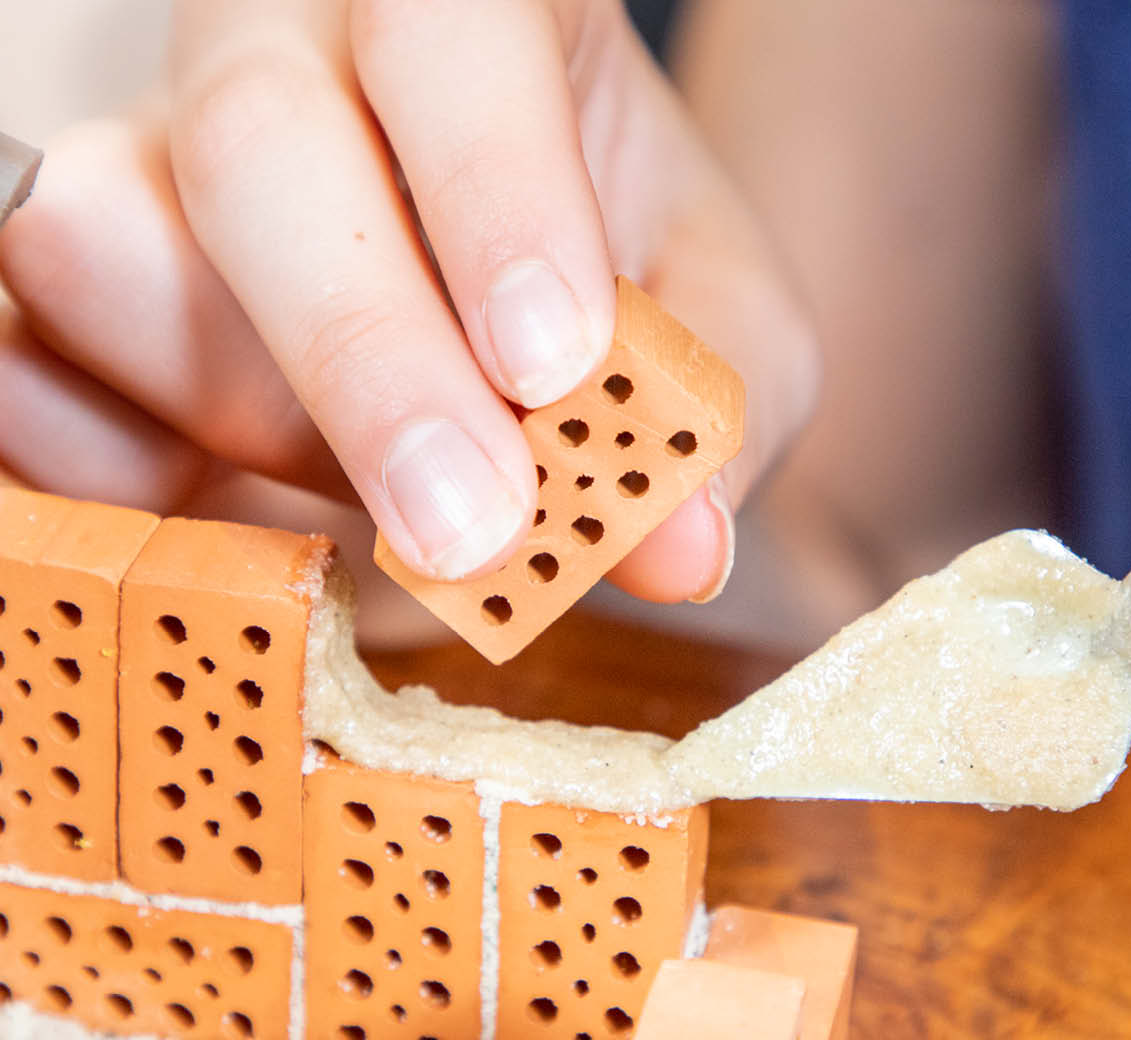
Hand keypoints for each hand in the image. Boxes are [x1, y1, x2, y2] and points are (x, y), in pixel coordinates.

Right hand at [0, 0, 817, 605]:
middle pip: (255, 137)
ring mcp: (150, 164)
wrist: (496, 314)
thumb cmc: (615, 300)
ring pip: (102, 253)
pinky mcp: (78, 295)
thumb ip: (706, 420)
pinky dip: (124, 476)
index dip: (496, 189)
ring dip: (247, 423)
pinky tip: (241, 504)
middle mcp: (285, 54)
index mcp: (470, 16)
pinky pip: (26, 379)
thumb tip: (684, 551)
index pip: (451, 23)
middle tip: (469, 526)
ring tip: (372, 496)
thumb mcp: (717, 341)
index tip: (556, 367)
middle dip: (362, 356)